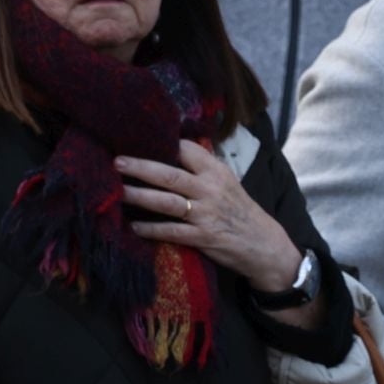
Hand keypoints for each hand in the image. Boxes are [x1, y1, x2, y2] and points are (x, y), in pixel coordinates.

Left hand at [118, 142, 301, 288]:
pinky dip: (152, 229)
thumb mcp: (225, 183)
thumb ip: (200, 169)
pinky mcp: (204, 237)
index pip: (188, 151)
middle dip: (142, 168)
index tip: (137, 139)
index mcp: (216, 172)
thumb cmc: (237, 210)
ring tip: (118, 192)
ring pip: (168, 202)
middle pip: (171, 175)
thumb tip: (168, 151)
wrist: (265, 245)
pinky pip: (172, 232)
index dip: (164, 144)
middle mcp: (210, 190)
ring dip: (140, 196)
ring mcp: (207, 214)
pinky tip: (134, 226)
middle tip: (117, 162)